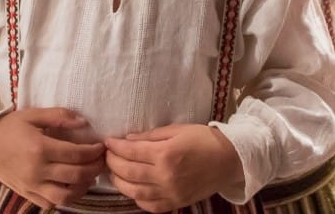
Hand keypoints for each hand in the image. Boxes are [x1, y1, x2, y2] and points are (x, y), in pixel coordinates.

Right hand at [0, 108, 105, 208]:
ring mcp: (32, 186)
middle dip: (94, 168)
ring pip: (66, 196)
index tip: (101, 147)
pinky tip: (73, 186)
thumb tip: (83, 122)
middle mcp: (37, 170)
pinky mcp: (28, 195)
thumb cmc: (10, 128)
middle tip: (101, 161)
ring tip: (90, 176)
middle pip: (76, 175)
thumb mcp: (33, 115)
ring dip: (83, 187)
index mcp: (40, 148)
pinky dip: (67, 197)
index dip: (94, 152)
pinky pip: (52, 203)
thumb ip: (59, 116)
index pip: (76, 154)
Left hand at [105, 124, 241, 211]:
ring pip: (134, 192)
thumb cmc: (204, 139)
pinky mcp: (176, 203)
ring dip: (119, 182)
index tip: (107, 141)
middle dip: (112, 163)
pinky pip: (150, 205)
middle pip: (128, 172)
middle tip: (106, 155)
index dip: (115, 146)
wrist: (229, 160)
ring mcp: (170, 193)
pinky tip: (132, 188)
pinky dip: (136, 198)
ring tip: (113, 172)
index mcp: (166, 155)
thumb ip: (151, 136)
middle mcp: (166, 176)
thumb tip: (127, 140)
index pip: (131, 151)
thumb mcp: (177, 130)